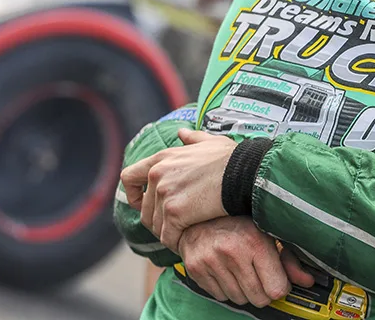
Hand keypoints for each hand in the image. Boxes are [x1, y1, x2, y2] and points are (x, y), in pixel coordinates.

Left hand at [120, 129, 236, 249]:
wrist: (245, 173)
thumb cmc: (232, 158)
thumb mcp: (210, 141)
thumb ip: (192, 139)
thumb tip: (182, 132)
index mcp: (162, 159)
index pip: (128, 177)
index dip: (132, 193)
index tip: (142, 202)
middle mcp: (158, 176)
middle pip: (144, 209)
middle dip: (158, 219)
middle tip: (175, 225)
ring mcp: (165, 195)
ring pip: (156, 225)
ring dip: (168, 233)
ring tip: (184, 235)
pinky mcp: (175, 213)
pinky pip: (168, 237)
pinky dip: (176, 243)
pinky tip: (187, 243)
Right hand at [180, 216, 314, 306]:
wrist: (201, 213)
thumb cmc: (240, 221)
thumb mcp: (269, 232)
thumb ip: (289, 258)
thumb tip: (308, 281)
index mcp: (255, 241)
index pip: (276, 289)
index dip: (281, 287)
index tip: (279, 279)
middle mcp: (232, 252)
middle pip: (258, 298)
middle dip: (264, 291)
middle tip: (262, 275)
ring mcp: (211, 261)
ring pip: (239, 299)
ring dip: (245, 290)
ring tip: (243, 269)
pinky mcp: (196, 269)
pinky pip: (220, 296)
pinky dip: (227, 288)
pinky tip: (228, 270)